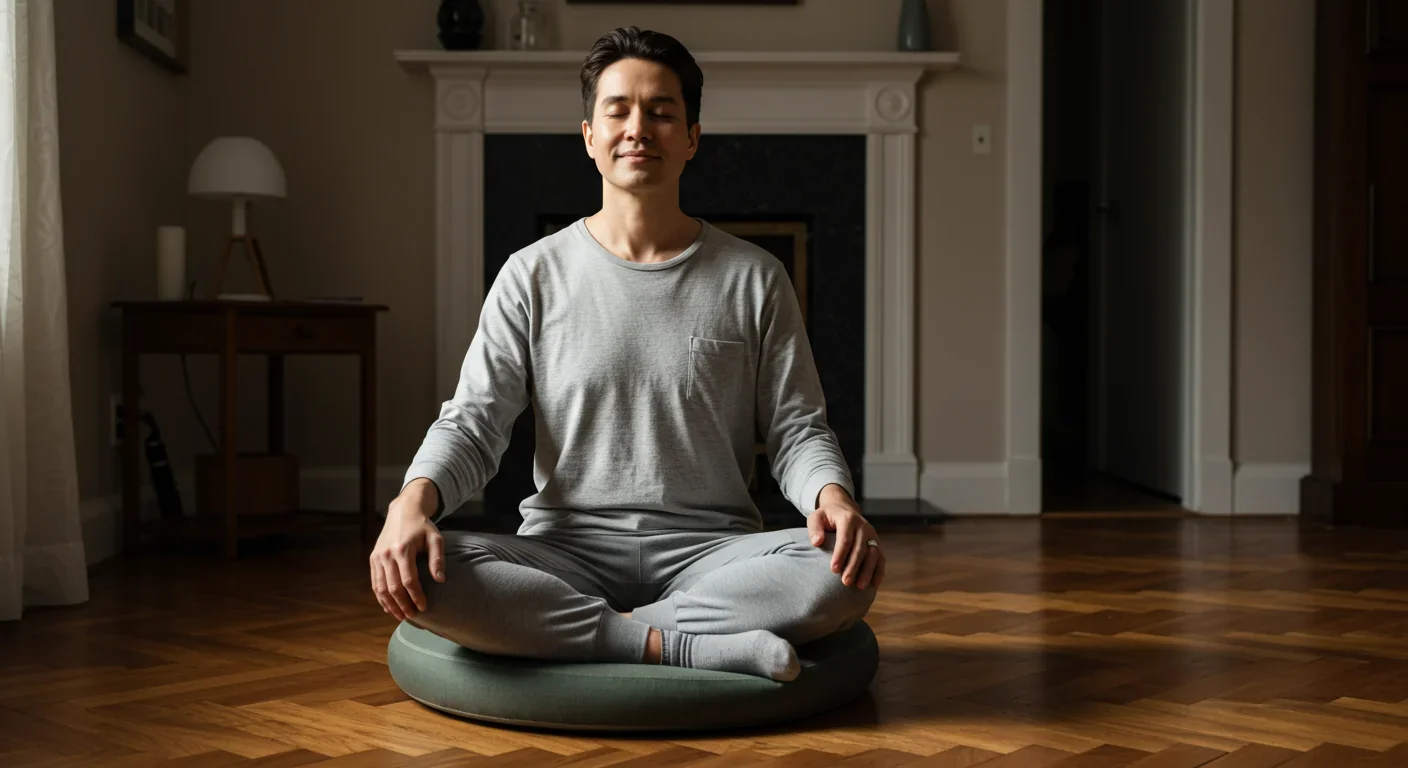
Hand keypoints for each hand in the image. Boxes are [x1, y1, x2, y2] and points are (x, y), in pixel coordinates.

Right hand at [370, 479, 444, 620]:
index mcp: (403, 549)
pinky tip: (388, 607)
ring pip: (381, 588)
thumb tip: (440, 580)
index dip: (416, 596)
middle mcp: (387, 554)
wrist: (403, 510)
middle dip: (403, 604)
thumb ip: (438, 558)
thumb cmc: (422, 526)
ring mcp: (377, 557)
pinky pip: (375, 582)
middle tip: (413, 616)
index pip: (409, 580)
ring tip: (401, 616)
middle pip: (393, 587)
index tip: (424, 607)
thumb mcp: (436, 538)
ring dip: (390, 604)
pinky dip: (380, 597)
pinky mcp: (373, 559)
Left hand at [806, 484, 883, 589]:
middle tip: (845, 582)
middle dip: (853, 567)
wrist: (843, 509)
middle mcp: (863, 526)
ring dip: (868, 571)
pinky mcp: (876, 542)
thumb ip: (814, 529)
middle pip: (860, 549)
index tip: (833, 570)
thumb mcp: (816, 517)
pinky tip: (874, 584)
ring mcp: (872, 535)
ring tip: (860, 586)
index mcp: (848, 518)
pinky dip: (879, 571)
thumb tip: (817, 542)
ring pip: (873, 554)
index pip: (845, 539)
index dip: (840, 555)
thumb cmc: (827, 517)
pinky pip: (880, 558)